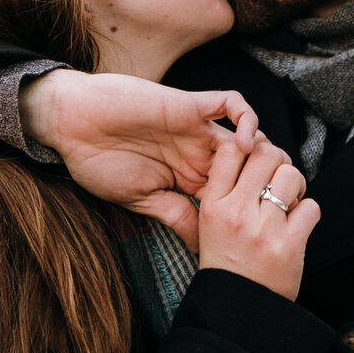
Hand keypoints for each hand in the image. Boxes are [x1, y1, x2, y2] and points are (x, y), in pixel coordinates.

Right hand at [20, 71, 258, 245]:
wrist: (71, 124)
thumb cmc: (97, 163)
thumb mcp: (140, 200)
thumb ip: (175, 216)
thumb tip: (204, 249)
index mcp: (188, 178)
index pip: (234, 193)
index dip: (253, 206)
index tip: (266, 228)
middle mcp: (198, 153)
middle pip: (251, 165)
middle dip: (271, 180)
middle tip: (283, 199)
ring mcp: (196, 129)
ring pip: (250, 135)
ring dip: (266, 153)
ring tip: (269, 173)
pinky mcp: (189, 106)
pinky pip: (230, 103)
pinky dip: (245, 119)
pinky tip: (245, 143)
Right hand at [196, 132, 318, 300]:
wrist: (237, 308)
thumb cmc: (227, 261)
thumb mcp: (210, 222)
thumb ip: (228, 188)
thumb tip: (258, 148)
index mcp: (213, 205)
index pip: (231, 149)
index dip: (250, 147)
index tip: (257, 162)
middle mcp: (236, 213)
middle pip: (267, 154)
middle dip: (279, 161)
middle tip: (279, 178)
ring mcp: (263, 230)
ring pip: (292, 176)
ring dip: (296, 186)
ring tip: (289, 202)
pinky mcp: (289, 246)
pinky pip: (311, 207)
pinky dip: (308, 214)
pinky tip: (296, 226)